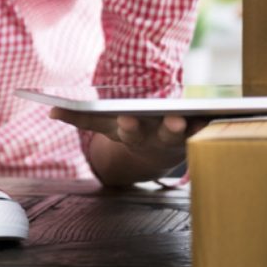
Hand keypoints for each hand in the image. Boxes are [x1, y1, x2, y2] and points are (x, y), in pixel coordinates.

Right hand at [49, 109, 207, 184]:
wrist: (154, 155)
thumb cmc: (127, 132)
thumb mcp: (103, 126)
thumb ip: (78, 117)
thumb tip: (50, 110)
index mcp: (133, 135)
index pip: (129, 132)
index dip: (129, 127)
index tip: (127, 119)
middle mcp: (158, 139)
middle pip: (163, 136)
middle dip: (167, 130)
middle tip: (173, 121)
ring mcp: (179, 138)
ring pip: (189, 134)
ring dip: (195, 128)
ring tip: (200, 117)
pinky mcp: (197, 133)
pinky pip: (207, 129)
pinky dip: (212, 123)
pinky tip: (217, 114)